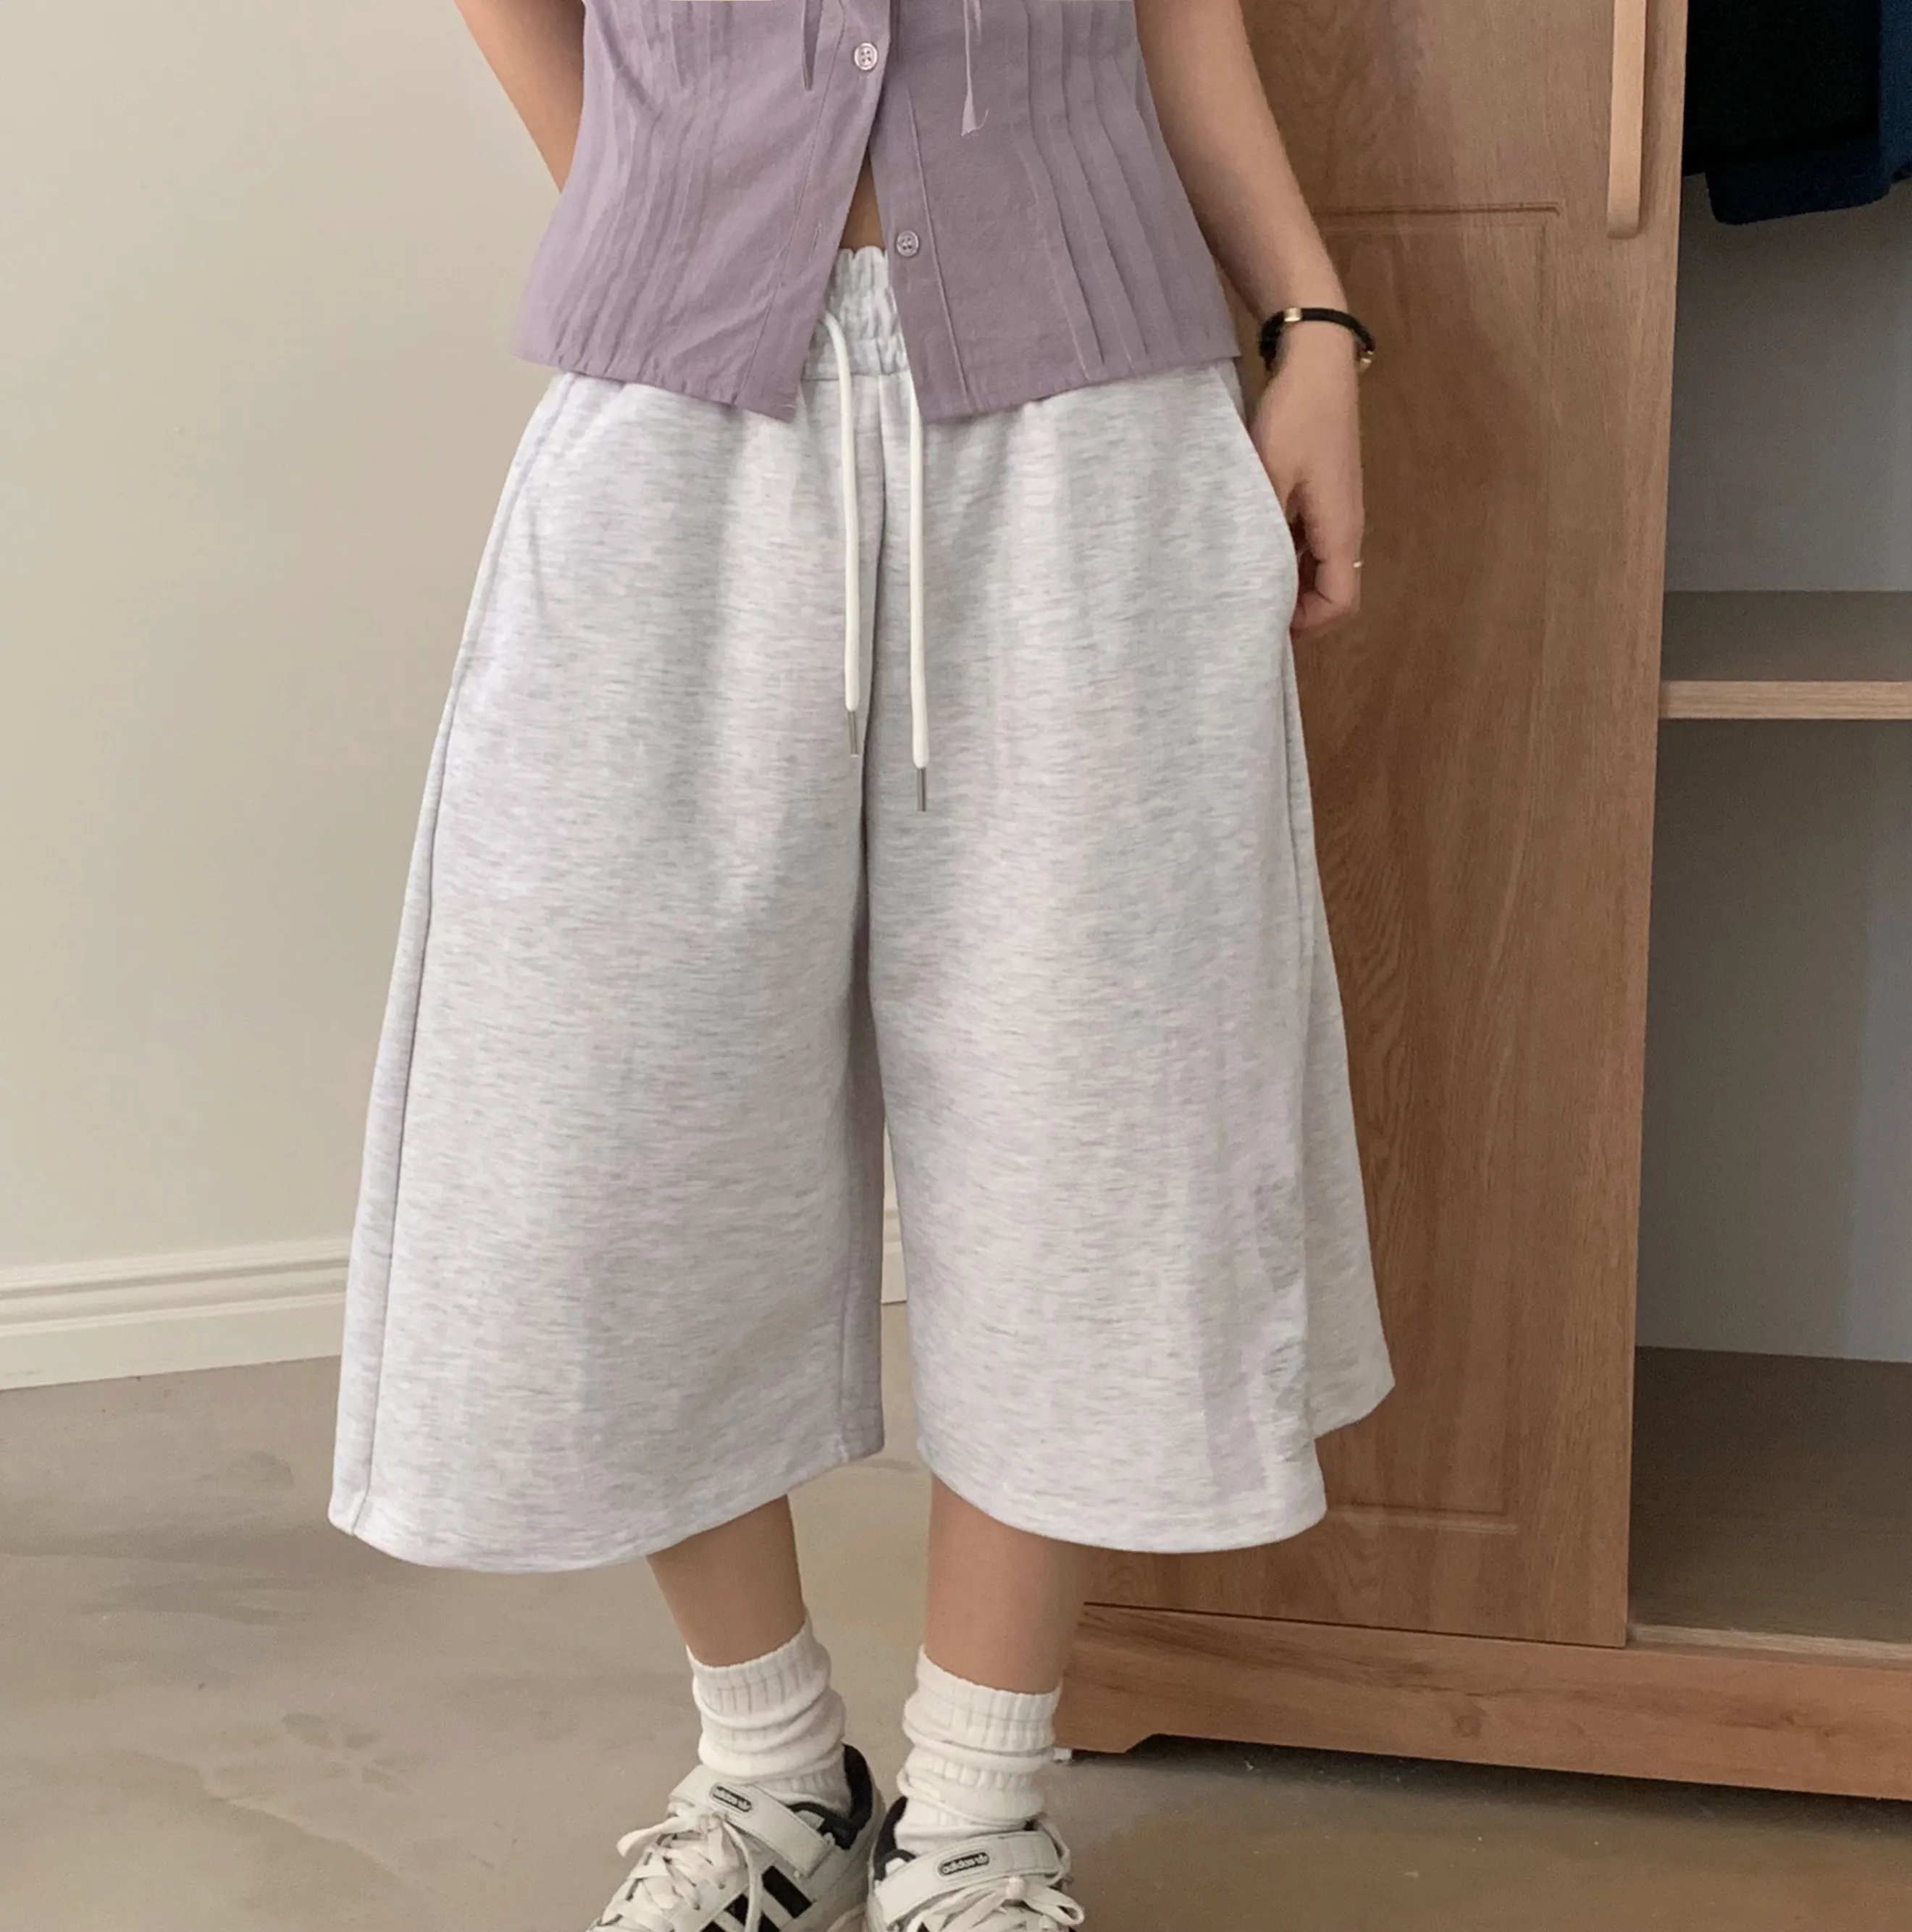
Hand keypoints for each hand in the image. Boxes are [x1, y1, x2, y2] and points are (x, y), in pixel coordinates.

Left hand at [1249, 327, 1365, 634]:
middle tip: (1247, 613)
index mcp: (1341, 529)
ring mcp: (1335, 513)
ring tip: (1244, 586)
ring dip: (1289, 585)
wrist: (1316, 362)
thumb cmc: (1295, 416)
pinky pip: (1310, 545)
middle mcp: (1345, 528)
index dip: (1307, 625)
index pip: (1340, 603)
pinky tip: (1251, 550)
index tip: (1264, 623)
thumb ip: (1262, 531)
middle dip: (1296, 613)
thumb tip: (1249, 582)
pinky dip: (1286, 559)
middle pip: (1332, 594)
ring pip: (1319, 571)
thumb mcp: (1268, 475)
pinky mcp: (1323, 497)